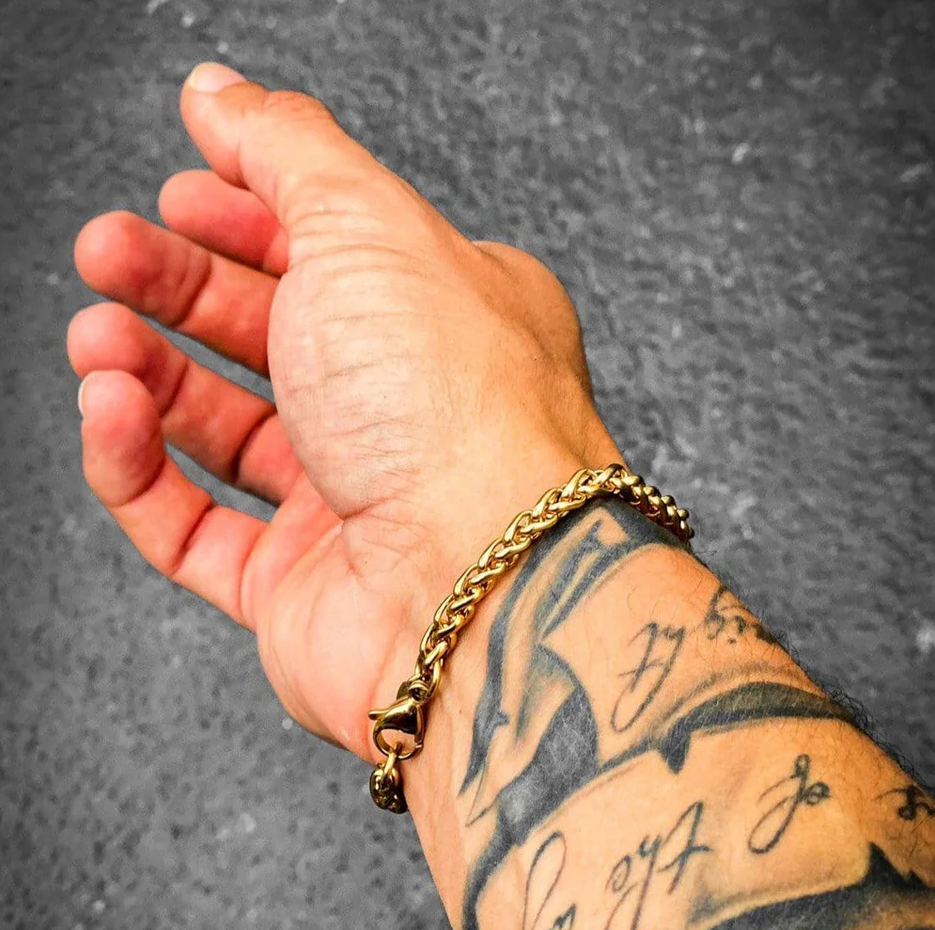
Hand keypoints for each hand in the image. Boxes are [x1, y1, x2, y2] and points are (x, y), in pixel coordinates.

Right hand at [69, 63, 621, 759]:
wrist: (480, 586)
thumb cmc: (454, 409)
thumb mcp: (367, 229)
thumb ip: (288, 151)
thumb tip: (221, 92)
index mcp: (447, 322)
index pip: (335, 253)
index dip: (250, 214)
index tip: (181, 188)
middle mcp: (406, 413)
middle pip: (271, 335)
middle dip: (179, 283)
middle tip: (108, 252)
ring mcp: (352, 503)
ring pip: (224, 430)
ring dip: (148, 373)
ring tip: (98, 334)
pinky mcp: (298, 587)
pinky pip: (193, 527)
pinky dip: (139, 469)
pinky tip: (111, 412)